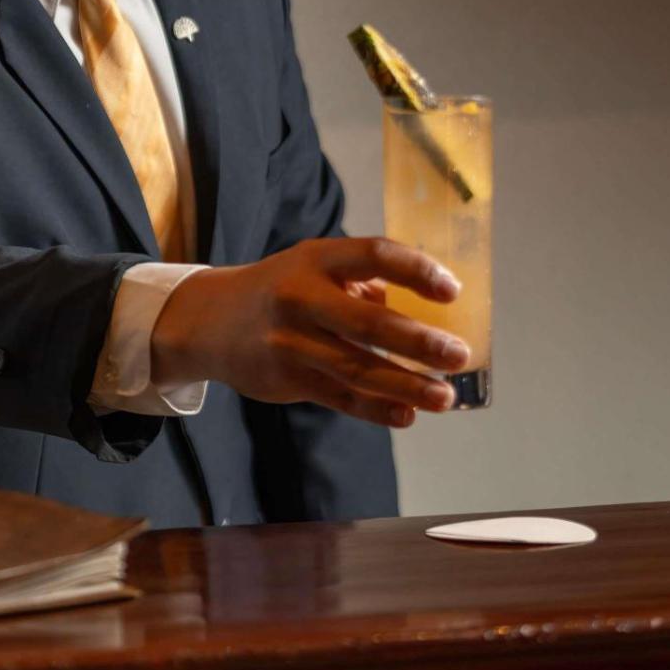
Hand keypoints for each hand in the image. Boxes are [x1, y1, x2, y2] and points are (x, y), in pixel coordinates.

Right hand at [149, 237, 470, 427]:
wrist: (210, 320)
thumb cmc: (280, 290)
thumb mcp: (313, 267)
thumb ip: (363, 284)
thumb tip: (427, 312)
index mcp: (316, 258)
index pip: (375, 255)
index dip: (417, 271)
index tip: (452, 291)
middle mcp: (300, 296)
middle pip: (369, 321)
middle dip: (420, 341)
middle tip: (459, 355)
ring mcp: (290, 340)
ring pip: (358, 367)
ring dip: (407, 385)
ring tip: (445, 396)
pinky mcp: (285, 378)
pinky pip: (339, 396)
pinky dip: (376, 408)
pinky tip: (407, 414)